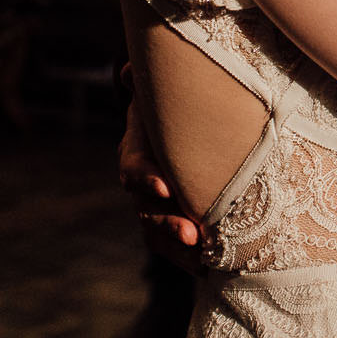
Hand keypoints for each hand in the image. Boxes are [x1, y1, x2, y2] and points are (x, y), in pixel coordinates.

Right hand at [119, 99, 204, 272]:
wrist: (193, 133)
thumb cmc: (181, 108)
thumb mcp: (169, 94)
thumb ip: (151, 84)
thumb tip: (128, 70)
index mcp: (139, 150)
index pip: (134, 167)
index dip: (146, 178)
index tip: (165, 188)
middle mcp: (141, 182)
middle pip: (146, 209)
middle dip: (167, 222)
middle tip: (191, 233)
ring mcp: (152, 207)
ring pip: (157, 232)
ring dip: (178, 245)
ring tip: (202, 254)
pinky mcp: (168, 225)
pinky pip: (171, 247)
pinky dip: (187, 258)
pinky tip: (208, 267)